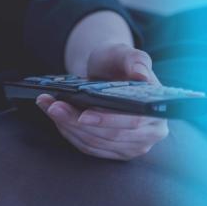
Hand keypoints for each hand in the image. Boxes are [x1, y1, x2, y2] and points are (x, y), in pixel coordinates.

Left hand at [36, 43, 168, 160]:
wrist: (107, 73)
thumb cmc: (118, 63)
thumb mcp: (125, 54)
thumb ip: (136, 60)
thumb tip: (141, 75)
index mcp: (157, 111)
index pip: (133, 122)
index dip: (106, 121)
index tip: (82, 115)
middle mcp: (150, 134)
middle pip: (108, 135)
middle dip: (76, 121)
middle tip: (54, 106)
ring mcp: (131, 146)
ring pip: (93, 143)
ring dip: (67, 126)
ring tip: (49, 106)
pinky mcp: (113, 151)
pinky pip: (87, 146)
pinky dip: (68, 131)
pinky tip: (55, 116)